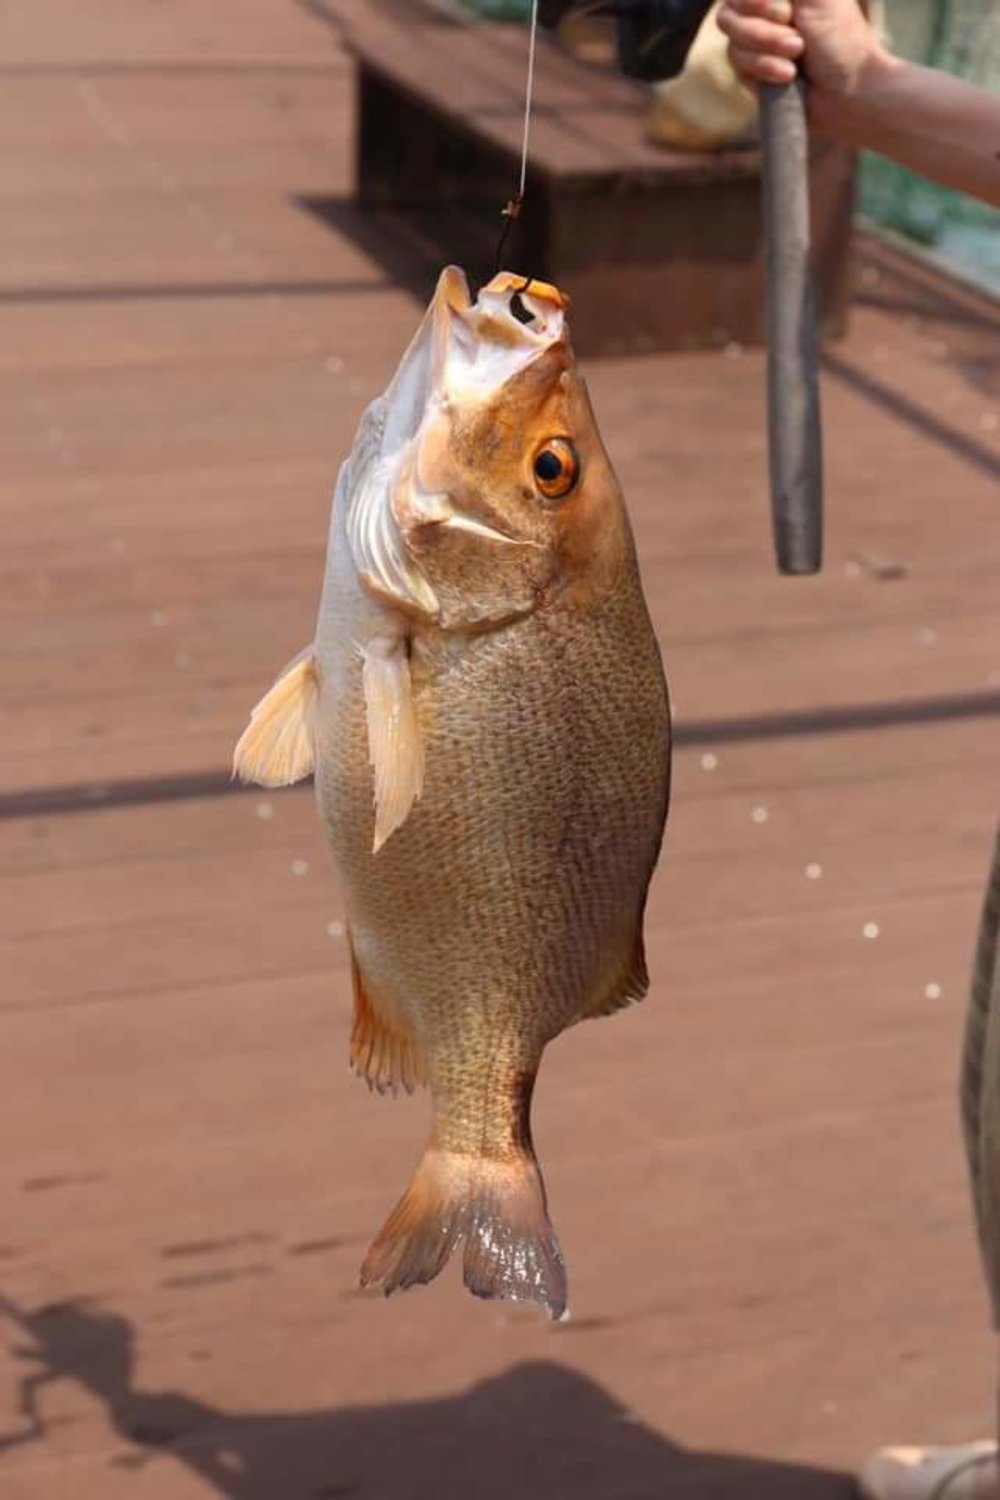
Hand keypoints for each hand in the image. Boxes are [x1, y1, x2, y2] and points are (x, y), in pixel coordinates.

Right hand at [716, 0, 881, 103]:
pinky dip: (765, 69)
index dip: (757, 1)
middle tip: (797, 32)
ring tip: (797, 55)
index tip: (786, 8)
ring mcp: (753, 42)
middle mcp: (761, 10)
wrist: (846, 91)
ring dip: (767, 47)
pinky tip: (788, 76)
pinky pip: (737, 66)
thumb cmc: (840, 38)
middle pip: (730, 9)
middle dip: (765, 24)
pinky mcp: (750, 72)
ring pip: (732, 39)